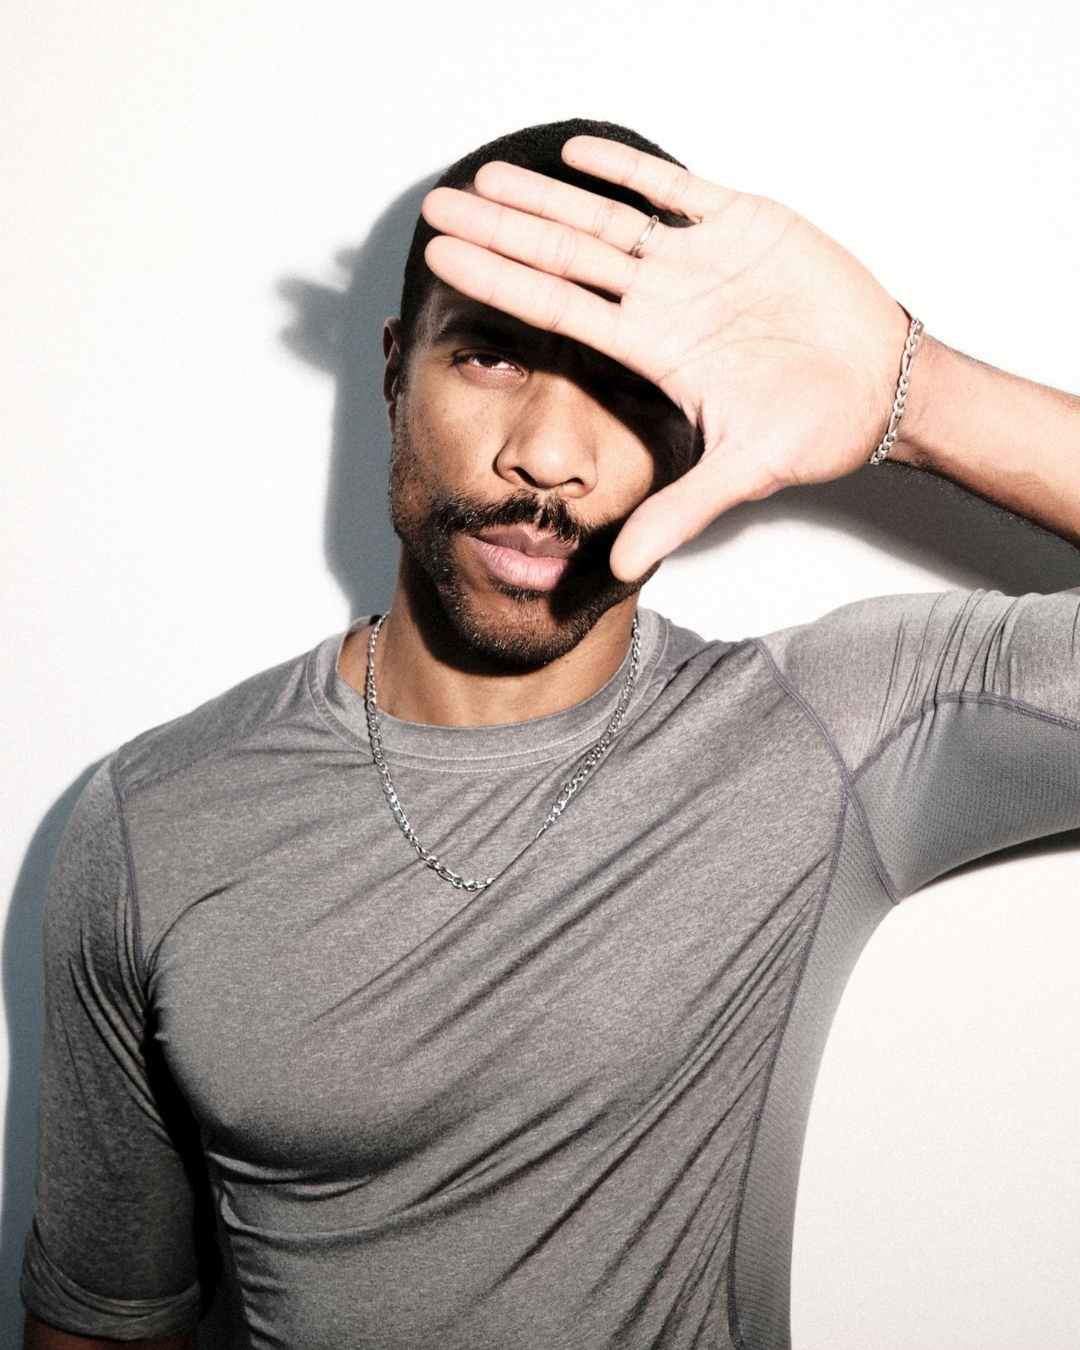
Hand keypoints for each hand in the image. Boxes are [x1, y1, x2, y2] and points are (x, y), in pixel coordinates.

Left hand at [420, 135, 915, 581]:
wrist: (882, 386)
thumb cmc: (815, 428)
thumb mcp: (742, 471)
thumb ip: (679, 511)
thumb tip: (621, 566)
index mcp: (653, 349)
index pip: (556, 310)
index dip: (498, 284)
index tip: (441, 263)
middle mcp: (661, 301)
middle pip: (563, 257)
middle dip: (500, 231)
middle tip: (436, 206)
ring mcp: (697, 260)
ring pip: (605, 217)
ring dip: (546, 197)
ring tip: (485, 176)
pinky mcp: (744, 223)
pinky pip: (675, 188)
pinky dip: (629, 169)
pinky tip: (576, 155)